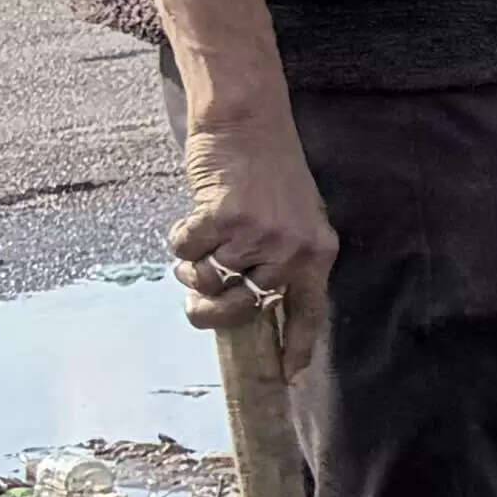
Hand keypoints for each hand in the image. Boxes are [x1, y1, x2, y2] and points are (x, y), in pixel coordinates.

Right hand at [169, 111, 334, 329]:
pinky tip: (194, 216)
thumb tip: (242, 305)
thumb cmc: (267, 171)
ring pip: (207, 279)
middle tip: (197, 293)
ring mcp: (259, 234)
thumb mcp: (292, 219)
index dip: (295, 345)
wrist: (249, 121)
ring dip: (192, 264)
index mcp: (317, 253)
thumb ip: (278, 259)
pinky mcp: (224, 218)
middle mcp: (292, 249)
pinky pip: (186, 250)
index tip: (286, 375)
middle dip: (211, 307)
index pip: (309, 311)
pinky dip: (180, 239)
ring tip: (203, 237)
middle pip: (242, 307)